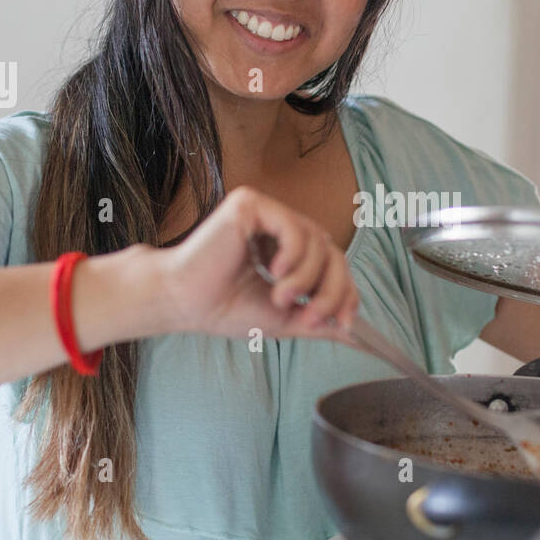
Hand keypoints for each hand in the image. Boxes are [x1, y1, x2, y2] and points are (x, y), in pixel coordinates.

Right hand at [152, 186, 358, 342]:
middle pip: (332, 252)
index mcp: (287, 251)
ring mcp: (266, 212)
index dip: (346, 291)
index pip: (333, 264)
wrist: (184, 303)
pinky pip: (293, 227)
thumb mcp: (283, 318)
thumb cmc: (224, 308)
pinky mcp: (251, 205)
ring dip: (306, 277)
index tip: (347, 322)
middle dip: (332, 289)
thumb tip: (355, 334)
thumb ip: (318, 321)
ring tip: (280, 297)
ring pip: (316, 241)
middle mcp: (279, 227)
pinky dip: (294, 255)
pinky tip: (274, 272)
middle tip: (314, 316)